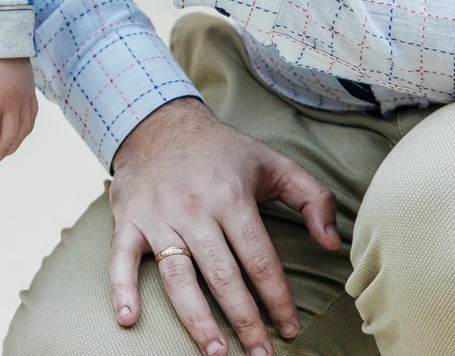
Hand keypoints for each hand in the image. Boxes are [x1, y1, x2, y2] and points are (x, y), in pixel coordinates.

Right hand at [108, 98, 340, 355]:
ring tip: (216, 351)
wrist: (158, 122)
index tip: (289, 329)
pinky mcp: (128, 221)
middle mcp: (194, 209)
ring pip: (178, 276)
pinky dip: (121, 289)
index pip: (259, 258)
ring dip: (196, 318)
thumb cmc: (222, 150)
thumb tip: (333, 244)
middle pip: (222, 275)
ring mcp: (158, 217)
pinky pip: (120, 259)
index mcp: (231, 196)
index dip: (277, 298)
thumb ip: (312, 198)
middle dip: (244, 320)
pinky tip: (128, 320)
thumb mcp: (273, 163)